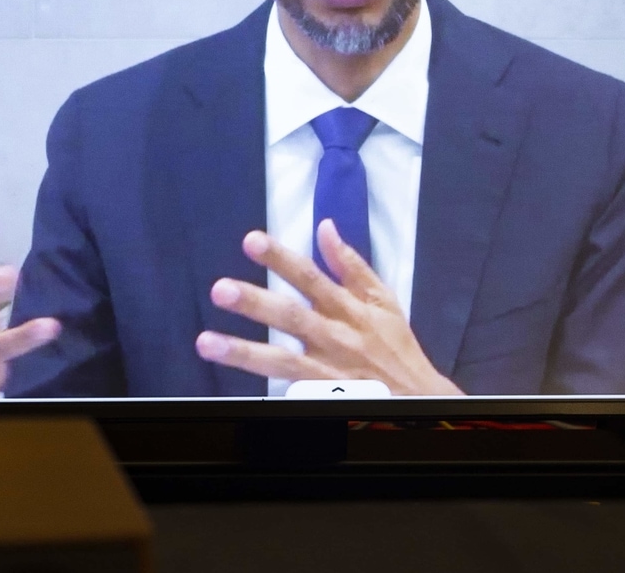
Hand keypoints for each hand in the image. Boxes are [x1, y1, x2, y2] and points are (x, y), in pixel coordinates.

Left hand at [194, 220, 463, 395]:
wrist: (418, 396)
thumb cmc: (396, 345)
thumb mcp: (383, 299)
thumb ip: (350, 264)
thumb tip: (324, 228)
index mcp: (348, 307)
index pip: (309, 277)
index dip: (280, 259)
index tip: (251, 241)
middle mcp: (334, 335)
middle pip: (291, 316)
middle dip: (255, 303)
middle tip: (220, 289)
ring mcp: (326, 368)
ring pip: (281, 359)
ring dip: (242, 351)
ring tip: (206, 342)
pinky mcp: (322, 394)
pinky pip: (290, 387)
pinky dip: (265, 381)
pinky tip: (234, 373)